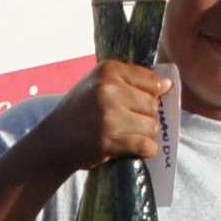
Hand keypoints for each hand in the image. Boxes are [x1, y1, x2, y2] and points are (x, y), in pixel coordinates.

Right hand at [44, 59, 167, 172]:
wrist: (53, 141)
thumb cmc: (79, 111)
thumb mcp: (96, 83)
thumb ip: (128, 80)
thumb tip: (167, 85)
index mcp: (108, 70)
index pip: (152, 81)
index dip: (151, 95)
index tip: (139, 104)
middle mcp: (109, 89)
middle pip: (153, 105)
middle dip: (146, 117)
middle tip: (129, 123)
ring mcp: (110, 115)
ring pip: (152, 126)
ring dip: (145, 134)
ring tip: (127, 135)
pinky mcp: (111, 139)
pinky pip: (147, 145)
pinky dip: (146, 150)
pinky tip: (134, 148)